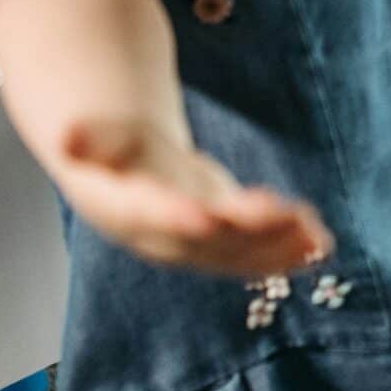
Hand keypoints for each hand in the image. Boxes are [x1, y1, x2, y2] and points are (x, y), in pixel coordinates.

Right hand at [52, 119, 330, 278]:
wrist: (125, 186)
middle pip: (206, 239)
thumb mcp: (103, 140)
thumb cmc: (117, 155)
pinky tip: (321, 244)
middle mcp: (166, 237)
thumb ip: (91, 138)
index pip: (151, 215)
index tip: (205, 216)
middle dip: (245, 231)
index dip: (177, 217)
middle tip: (283, 213)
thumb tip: (68, 134)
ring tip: (313, 232)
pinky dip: (289, 252)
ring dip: (277, 244)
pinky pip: (257, 256)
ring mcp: (199, 246)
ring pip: (238, 252)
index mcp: (130, 210)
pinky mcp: (226, 246)